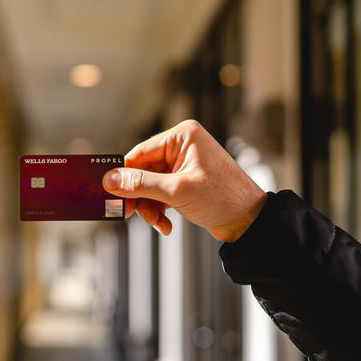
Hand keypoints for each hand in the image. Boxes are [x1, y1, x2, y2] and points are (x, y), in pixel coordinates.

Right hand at [102, 120, 265, 240]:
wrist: (249, 221)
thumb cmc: (223, 198)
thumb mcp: (177, 191)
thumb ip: (141, 184)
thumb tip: (111, 180)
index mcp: (183, 136)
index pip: (140, 153)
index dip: (124, 175)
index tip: (111, 193)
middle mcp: (182, 146)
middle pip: (143, 171)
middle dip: (139, 196)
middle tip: (130, 214)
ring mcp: (184, 164)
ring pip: (150, 185)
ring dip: (150, 207)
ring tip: (157, 223)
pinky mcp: (185, 181)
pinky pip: (161, 193)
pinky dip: (159, 210)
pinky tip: (165, 224)